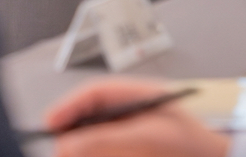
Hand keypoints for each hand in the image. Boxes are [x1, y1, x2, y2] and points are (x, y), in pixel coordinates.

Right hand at [45, 79, 229, 156]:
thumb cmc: (194, 146)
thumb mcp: (146, 137)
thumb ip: (104, 139)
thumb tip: (66, 144)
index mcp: (138, 96)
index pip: (94, 94)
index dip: (68, 107)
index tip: (50, 125)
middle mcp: (134, 114)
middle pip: (90, 119)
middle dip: (73, 134)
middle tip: (61, 150)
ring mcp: (134, 135)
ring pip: (96, 139)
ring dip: (85, 147)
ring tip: (75, 152)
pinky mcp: (135, 151)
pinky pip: (107, 150)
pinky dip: (99, 152)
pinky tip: (91, 154)